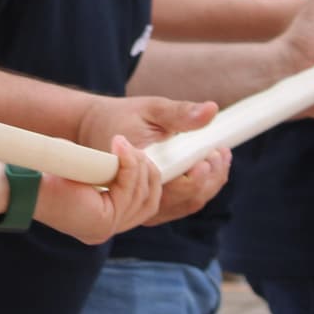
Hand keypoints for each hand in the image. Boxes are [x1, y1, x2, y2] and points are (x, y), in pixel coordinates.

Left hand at [33, 136, 164, 243]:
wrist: (23, 181)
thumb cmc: (49, 169)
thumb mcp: (89, 170)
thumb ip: (112, 171)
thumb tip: (136, 157)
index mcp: (101, 222)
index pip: (144, 205)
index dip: (147, 177)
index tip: (137, 153)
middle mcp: (104, 231)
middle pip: (148, 202)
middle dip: (146, 170)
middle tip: (130, 147)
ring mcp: (105, 230)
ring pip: (141, 196)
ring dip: (136, 165)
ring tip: (123, 144)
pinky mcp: (102, 223)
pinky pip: (128, 192)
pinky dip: (128, 167)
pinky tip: (120, 148)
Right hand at [75, 94, 227, 225]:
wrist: (95, 130)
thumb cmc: (120, 117)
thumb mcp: (150, 108)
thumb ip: (180, 113)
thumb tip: (211, 111)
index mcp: (138, 173)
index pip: (176, 189)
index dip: (200, 176)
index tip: (213, 153)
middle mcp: (139, 197)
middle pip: (189, 199)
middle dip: (212, 176)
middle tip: (219, 151)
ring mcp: (145, 204)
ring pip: (190, 203)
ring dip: (211, 182)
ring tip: (219, 155)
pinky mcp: (152, 204)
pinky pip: (184, 203)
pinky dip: (202, 186)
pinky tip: (209, 165)